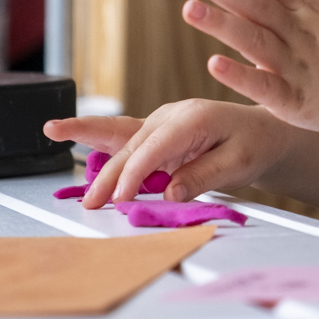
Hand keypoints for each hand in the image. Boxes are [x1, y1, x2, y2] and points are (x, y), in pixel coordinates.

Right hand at [44, 100, 297, 207]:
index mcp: (192, 118)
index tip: (121, 198)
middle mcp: (171, 116)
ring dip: (90, 141)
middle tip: (92, 202)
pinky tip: (68, 131)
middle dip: (108, 175)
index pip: (154, 150)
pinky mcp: (156, 131)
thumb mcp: (239, 163)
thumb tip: (170, 192)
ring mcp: (160, 121)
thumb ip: (203, 175)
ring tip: (54, 131)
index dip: (134, 175)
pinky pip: (122, 134)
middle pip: (132, 147)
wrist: (264, 132)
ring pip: (121, 137)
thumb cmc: (254, 143)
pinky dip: (96, 135)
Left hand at [177, 0, 318, 139]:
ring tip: (189, 8)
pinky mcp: (297, 101)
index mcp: (312, 9)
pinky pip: (266, 86)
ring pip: (255, 40)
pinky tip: (214, 64)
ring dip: (222, 24)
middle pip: (257, 5)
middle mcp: (302, 33)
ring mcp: (299, 67)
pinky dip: (242, 76)